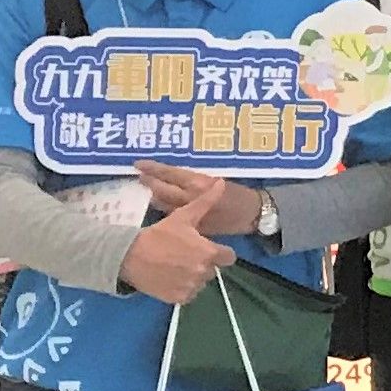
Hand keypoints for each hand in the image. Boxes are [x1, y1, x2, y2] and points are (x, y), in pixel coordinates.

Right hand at [121, 182, 240, 303]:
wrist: (129, 256)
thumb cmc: (158, 235)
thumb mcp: (183, 217)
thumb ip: (205, 202)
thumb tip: (221, 183)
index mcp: (209, 252)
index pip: (228, 257)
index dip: (219, 253)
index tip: (206, 249)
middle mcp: (203, 272)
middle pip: (212, 269)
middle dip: (203, 263)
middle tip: (184, 256)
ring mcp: (191, 286)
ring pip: (200, 282)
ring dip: (192, 276)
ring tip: (174, 265)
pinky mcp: (178, 298)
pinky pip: (187, 295)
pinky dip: (181, 288)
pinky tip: (169, 277)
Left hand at [138, 162, 265, 237]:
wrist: (252, 214)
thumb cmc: (238, 194)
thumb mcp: (217, 181)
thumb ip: (195, 181)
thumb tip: (174, 177)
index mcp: (197, 183)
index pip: (169, 173)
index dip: (153, 169)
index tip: (139, 164)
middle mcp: (189, 197)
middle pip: (161, 190)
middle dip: (149, 183)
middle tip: (139, 177)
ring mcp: (187, 212)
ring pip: (163, 205)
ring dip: (154, 197)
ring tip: (147, 190)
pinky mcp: (191, 226)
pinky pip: (172, 217)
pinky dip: (166, 210)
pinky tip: (161, 207)